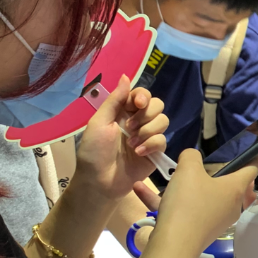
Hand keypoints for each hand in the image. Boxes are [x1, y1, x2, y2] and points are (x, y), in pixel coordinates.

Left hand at [73, 77, 169, 202]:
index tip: (137, 104)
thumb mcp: (99, 123)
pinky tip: (138, 153)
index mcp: (123, 111)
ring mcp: (148, 136)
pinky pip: (163, 139)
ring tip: (132, 144)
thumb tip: (126, 75)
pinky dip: (151, 144)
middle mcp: (138, 121)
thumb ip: (115, 100)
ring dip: (147, 130)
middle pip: (157, 105)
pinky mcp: (155, 152)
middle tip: (130, 127)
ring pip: (163, 120)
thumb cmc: (93, 152)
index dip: (143, 96)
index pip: (142, 94)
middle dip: (146, 115)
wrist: (99, 181)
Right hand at [149, 150, 257, 257]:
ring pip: (201, 197)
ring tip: (163, 179)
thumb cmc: (187, 203)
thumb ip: (191, 157)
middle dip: (211, 173)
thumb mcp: (187, 170)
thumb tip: (192, 159)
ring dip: (181, 187)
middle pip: (226, 183)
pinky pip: (186, 210)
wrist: (173, 246)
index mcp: (235, 188)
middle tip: (193, 166)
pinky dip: (167, 201)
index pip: (253, 168)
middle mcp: (231, 205)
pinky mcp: (201, 231)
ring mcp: (217, 220)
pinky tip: (141, 191)